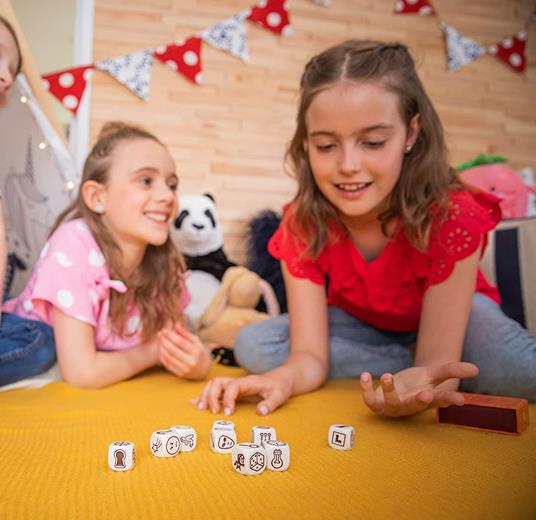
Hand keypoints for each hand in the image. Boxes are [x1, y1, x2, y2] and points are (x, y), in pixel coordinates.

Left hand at [157, 321, 211, 379]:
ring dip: (161, 349)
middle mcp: (191, 361)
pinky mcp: (180, 374)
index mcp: (197, 351)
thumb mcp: (196, 341)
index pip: (181, 342)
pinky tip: (160, 350)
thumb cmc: (199, 352)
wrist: (204, 369)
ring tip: (159, 341)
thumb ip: (185, 333)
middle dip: (164, 341)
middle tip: (159, 335)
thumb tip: (176, 324)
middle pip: (173, 350)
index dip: (171, 336)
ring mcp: (185, 369)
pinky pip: (168, 365)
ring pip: (169, 358)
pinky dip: (162, 357)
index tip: (164, 330)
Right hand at [190, 373, 291, 415]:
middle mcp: (238, 382)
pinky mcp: (232, 390)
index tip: (227, 413)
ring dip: (205, 395)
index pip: (232, 386)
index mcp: (248, 382)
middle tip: (213, 413)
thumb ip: (271, 403)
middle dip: (211, 396)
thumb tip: (260, 412)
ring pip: (213, 385)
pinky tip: (194, 403)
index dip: (227, 399)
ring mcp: (234, 385)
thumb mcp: (280, 395)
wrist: (282, 378)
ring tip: (200, 409)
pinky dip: (204, 396)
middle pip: (218, 382)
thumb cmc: (280, 387)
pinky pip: (215, 390)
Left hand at [359, 362, 478, 416]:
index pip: (441, 401)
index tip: (460, 399)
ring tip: (387, 375)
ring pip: (392, 403)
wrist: (398, 390)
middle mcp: (411, 405)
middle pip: (416, 406)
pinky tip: (364, 374)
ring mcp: (393, 407)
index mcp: (428, 399)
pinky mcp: (377, 405)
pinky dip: (365, 388)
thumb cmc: (419, 384)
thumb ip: (452, 370)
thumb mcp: (434, 374)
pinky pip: (370, 400)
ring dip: (389, 390)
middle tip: (426, 394)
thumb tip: (476, 369)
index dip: (449, 400)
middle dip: (420, 401)